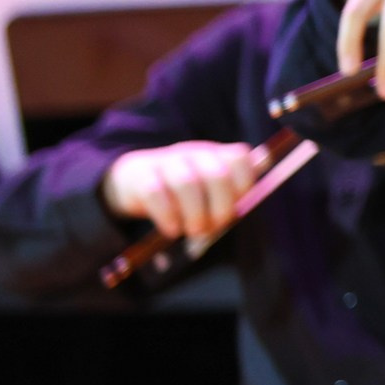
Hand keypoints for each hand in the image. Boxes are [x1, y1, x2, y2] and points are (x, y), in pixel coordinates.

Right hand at [102, 141, 256, 239]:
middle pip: (217, 174)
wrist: (135, 182)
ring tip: (194, 231)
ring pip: (187, 183)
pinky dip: (167, 216)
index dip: (244, 185)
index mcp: (216, 154)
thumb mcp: (209, 191)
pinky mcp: (141, 176)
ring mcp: (167, 161)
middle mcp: (194, 153)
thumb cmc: (183, 193)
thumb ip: (230, 194)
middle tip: (214, 227)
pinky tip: (172, 230)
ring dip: (195, 213)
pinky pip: (155, 193)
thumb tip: (250, 192)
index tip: (238, 207)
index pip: (240, 158)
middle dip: (221, 207)